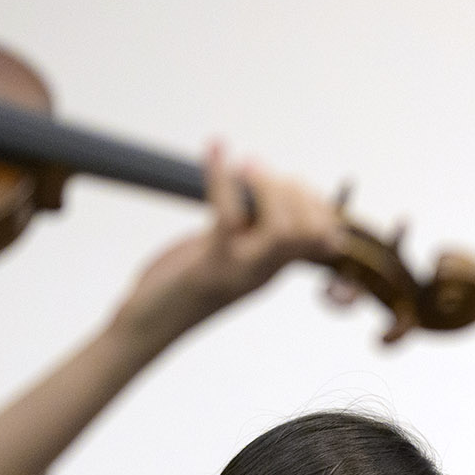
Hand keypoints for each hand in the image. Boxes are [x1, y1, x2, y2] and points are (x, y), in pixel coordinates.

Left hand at [108, 144, 344, 346]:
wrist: (149, 325)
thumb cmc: (182, 284)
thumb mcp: (226, 251)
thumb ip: (246, 226)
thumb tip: (256, 183)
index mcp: (274, 267)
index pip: (325, 240)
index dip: (321, 206)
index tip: (293, 181)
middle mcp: (265, 271)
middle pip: (310, 232)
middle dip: (295, 192)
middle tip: (259, 169)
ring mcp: (241, 272)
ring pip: (283, 231)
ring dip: (269, 188)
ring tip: (246, 164)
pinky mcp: (210, 267)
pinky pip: (226, 219)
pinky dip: (222, 177)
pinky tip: (215, 149)